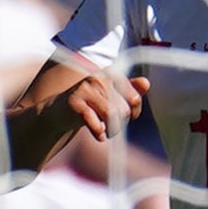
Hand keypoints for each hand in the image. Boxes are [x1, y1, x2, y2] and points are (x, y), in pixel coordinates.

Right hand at [28, 62, 146, 161]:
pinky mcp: (75, 102)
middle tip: (111, 126)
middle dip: (120, 123)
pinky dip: (99, 133)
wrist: (61, 111)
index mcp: (112, 74)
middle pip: (124, 109)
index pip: (135, 99)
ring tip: (105, 131)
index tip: (125, 117)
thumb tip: (146, 83)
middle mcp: (100, 77)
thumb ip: (131, 91)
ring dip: (111, 130)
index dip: (133, 113)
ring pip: (111, 116)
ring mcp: (86, 88)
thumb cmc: (92, 104)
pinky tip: (97, 134)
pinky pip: (96, 123)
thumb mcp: (113, 97)